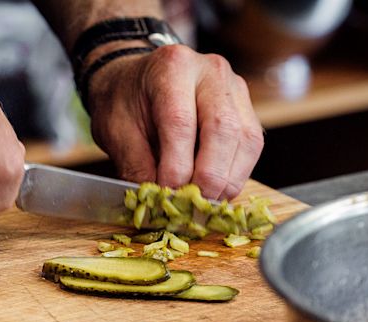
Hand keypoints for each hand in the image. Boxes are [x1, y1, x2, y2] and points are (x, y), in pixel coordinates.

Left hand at [87, 44, 263, 199]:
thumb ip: (136, 166)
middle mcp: (211, 72)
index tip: (167, 196)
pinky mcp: (247, 109)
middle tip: (191, 206)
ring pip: (246, 140)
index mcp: (172, 68)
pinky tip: (216, 191)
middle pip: (224, 129)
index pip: (181, 123)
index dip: (177, 167)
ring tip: (204, 203)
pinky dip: (236, 175)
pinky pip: (251, 147)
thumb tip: (160, 204)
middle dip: (209, 177)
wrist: (137, 80)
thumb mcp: (116, 131)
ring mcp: (235, 89)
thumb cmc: (125, 102)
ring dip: (228, 180)